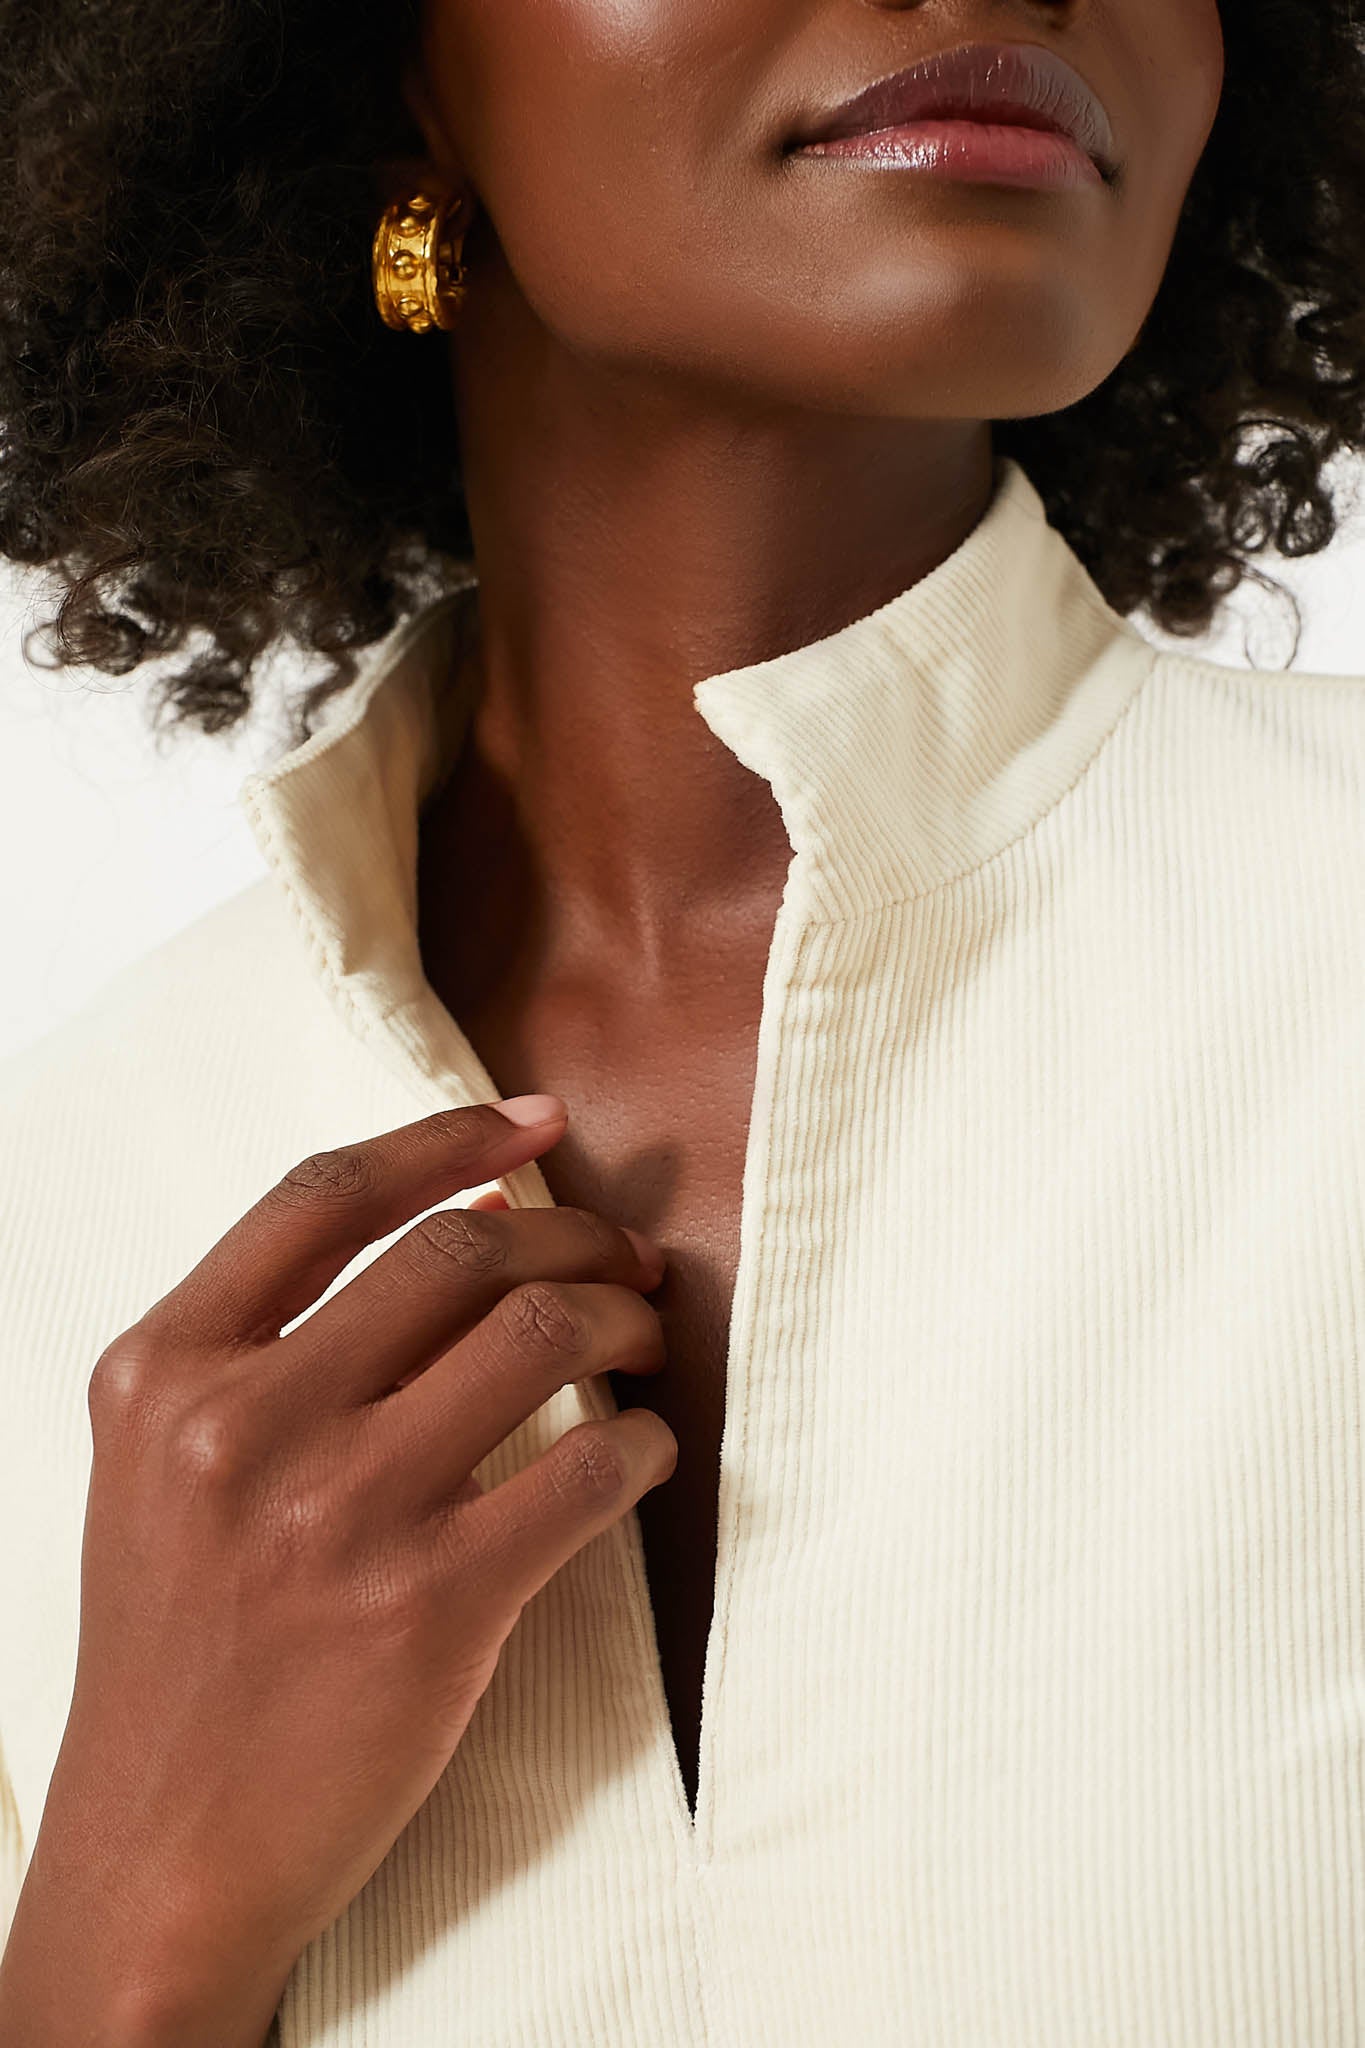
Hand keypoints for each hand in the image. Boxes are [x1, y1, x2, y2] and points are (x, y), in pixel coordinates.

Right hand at [7, 1096, 674, 2037]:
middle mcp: (241, 1423)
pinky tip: (645, 1450)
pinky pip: (586, 1474)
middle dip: (573, 1237)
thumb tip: (465, 1220)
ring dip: (623, 1320)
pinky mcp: (428, 1607)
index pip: (326, 1196)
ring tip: (645, 1342)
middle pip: (457, 1253)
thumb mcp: (170, 1468)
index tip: (541, 1122)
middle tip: (629, 1260)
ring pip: (539, 1336)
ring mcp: (335, 1514)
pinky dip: (642, 1445)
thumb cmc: (182, 1647)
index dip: (449, 1136)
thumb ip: (275, 1343)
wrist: (163, 1852)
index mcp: (163, 1370)